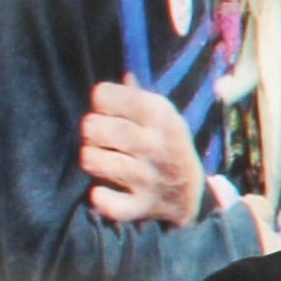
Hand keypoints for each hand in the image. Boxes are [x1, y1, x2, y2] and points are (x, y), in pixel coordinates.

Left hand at [79, 84, 207, 228]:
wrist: (190, 194)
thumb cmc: (166, 145)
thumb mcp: (161, 115)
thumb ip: (136, 95)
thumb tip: (123, 74)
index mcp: (160, 114)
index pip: (103, 95)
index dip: (100, 101)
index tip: (105, 109)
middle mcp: (155, 144)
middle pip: (93, 127)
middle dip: (90, 130)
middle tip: (98, 137)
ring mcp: (148, 177)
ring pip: (92, 161)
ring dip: (91, 159)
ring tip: (100, 159)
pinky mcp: (141, 206)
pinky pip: (107, 203)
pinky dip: (101, 199)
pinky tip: (104, 192)